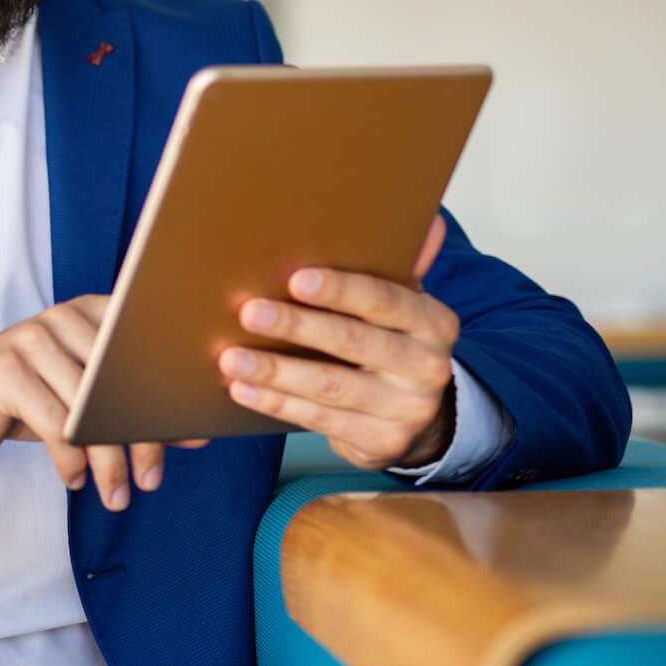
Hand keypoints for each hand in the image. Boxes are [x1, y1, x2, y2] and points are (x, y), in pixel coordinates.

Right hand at [0, 295, 207, 511]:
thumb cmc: (28, 399)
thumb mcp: (83, 401)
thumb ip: (133, 408)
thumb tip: (195, 434)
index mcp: (92, 313)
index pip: (144, 351)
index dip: (167, 394)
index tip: (188, 434)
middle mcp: (64, 317)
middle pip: (120, 384)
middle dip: (142, 439)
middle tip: (151, 480)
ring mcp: (32, 339)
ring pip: (89, 410)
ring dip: (107, 461)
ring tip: (116, 496)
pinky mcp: (7, 370)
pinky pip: (55, 426)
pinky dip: (70, 461)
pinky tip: (75, 480)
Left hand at [220, 215, 459, 471]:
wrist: (421, 419)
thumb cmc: (394, 345)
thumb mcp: (404, 308)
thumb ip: (401, 268)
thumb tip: (429, 222)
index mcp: (433, 322)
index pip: (385, 300)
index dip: (340, 290)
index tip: (295, 279)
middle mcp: (427, 366)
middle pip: (353, 342)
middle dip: (297, 325)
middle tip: (249, 311)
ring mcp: (406, 409)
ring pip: (330, 386)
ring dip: (275, 370)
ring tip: (231, 357)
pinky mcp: (381, 443)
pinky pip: (319, 419)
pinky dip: (276, 403)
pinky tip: (243, 389)